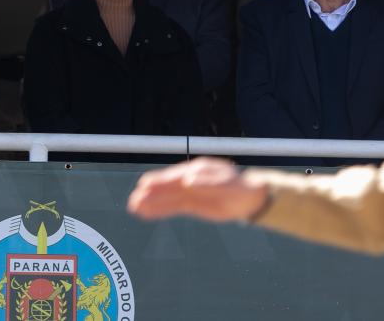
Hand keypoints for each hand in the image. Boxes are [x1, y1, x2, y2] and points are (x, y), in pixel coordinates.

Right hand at [127, 157, 269, 222]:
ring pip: (168, 198)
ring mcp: (190, 192)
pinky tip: (146, 213)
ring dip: (152, 202)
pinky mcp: (192, 204)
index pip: (176, 176)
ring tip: (134, 207)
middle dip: (151, 193)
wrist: (249, 198)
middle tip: (134, 199)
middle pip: (168, 187)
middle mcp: (191, 179)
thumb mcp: (226, 184)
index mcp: (198, 170)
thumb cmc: (239, 187)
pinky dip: (160, 210)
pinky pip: (172, 207)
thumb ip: (207, 183)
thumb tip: (187, 181)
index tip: (145, 184)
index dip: (160, 181)